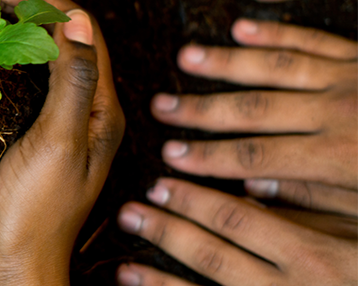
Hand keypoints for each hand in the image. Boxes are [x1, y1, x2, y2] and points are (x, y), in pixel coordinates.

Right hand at [0, 0, 124, 284]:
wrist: (15, 268)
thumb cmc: (36, 216)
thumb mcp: (60, 147)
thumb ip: (72, 84)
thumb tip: (76, 19)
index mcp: (100, 104)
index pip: (73, 26)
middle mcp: (82, 99)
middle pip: (51, 24)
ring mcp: (55, 109)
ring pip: (31, 40)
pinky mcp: (30, 122)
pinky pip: (15, 64)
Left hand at [116, 178, 357, 285]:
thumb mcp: (356, 229)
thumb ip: (313, 207)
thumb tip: (255, 185)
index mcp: (311, 253)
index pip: (237, 219)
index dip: (193, 200)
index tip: (160, 183)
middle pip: (213, 254)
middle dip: (166, 231)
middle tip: (129, 212)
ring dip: (160, 281)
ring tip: (125, 269)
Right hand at [149, 19, 357, 219]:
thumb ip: (318, 196)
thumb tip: (255, 192)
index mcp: (342, 155)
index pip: (259, 157)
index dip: (209, 157)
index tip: (171, 157)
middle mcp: (338, 111)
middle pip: (254, 108)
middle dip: (201, 109)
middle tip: (159, 107)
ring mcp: (349, 77)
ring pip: (274, 66)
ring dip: (225, 62)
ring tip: (185, 57)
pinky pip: (311, 38)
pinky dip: (274, 32)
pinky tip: (240, 27)